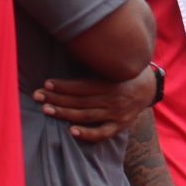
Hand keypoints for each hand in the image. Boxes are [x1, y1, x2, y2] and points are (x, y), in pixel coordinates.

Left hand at [33, 66, 156, 141]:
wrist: (148, 88)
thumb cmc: (123, 75)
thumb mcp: (112, 67)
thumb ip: (94, 66)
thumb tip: (69, 51)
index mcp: (109, 84)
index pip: (82, 87)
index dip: (63, 86)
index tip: (46, 84)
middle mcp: (112, 99)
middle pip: (80, 101)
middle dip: (57, 98)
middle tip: (37, 96)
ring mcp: (116, 114)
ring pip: (86, 115)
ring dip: (65, 113)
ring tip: (46, 109)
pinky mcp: (120, 125)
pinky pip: (103, 133)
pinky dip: (88, 134)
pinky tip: (72, 131)